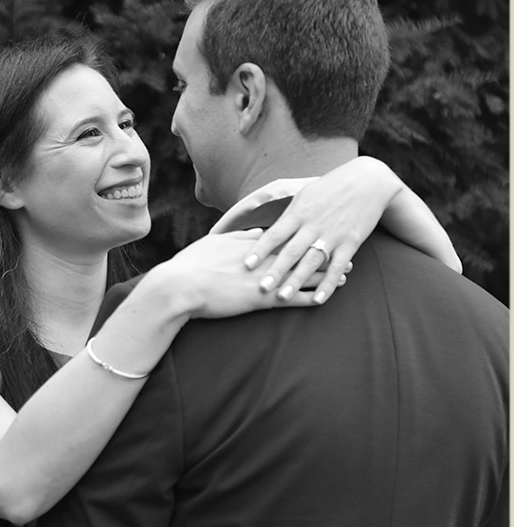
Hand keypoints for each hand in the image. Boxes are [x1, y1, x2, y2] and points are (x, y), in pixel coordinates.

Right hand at [155, 229, 330, 319]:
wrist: (179, 287)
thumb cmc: (191, 265)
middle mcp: (265, 257)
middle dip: (327, 249)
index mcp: (254, 243)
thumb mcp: (215, 244)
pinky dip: (315, 296)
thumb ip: (239, 237)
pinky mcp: (265, 298)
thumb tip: (257, 231)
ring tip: (347, 272)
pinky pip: (297, 298)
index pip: (288, 234)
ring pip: (307, 273)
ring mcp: (267, 277)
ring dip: (328, 273)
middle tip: (347, 247)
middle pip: (305, 250)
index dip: (309, 232)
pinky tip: (328, 297)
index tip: (324, 228)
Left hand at [213, 161, 402, 304]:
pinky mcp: (350, 242)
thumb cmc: (329, 188)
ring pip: (312, 262)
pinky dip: (328, 284)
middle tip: (261, 288)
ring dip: (297, 281)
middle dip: (275, 271)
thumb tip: (263, 233)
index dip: (260, 250)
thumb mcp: (304, 197)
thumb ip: (286, 218)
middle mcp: (313, 225)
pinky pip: (337, 267)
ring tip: (282, 298)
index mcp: (299, 213)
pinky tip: (318, 300)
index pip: (275, 234)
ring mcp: (332, 235)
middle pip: (291, 251)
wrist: (368, 181)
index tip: (246, 265)